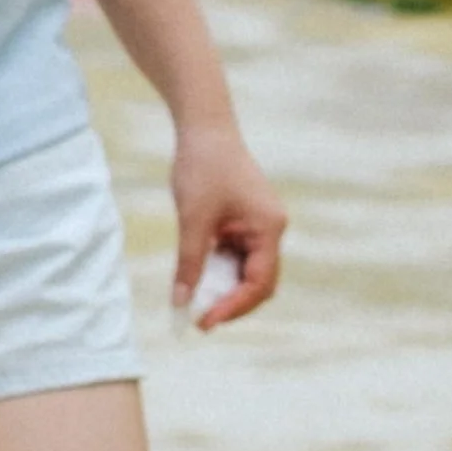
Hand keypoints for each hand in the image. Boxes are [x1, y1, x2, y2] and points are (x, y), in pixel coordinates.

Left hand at [171, 118, 284, 327]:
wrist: (205, 129)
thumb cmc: (202, 167)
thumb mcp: (193, 220)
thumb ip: (189, 263)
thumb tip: (181, 302)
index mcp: (269, 228)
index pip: (258, 282)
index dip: (233, 307)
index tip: (205, 321)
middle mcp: (271, 230)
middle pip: (258, 283)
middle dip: (231, 302)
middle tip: (199, 320)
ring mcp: (259, 226)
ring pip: (246, 271)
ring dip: (223, 287)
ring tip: (194, 301)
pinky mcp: (245, 222)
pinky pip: (236, 256)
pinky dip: (218, 270)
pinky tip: (196, 277)